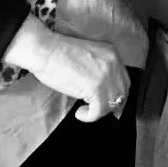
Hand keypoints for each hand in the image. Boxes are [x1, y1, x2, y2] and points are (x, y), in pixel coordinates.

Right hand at [2, 15, 128, 122]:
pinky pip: (99, 111)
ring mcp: (105, 75)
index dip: (117, 95)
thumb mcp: (87, 57)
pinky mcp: (96, 87)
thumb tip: (104, 93)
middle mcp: (113, 62)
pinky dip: (90, 116)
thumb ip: (100, 70)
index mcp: (112, 53)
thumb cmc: (57, 53)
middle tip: (97, 110)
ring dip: (98, 111)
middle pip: (122, 92)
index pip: (124, 80)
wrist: (43, 50)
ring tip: (84, 110)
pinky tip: (79, 112)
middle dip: (111, 105)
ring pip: (112, 104)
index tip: (108, 103)